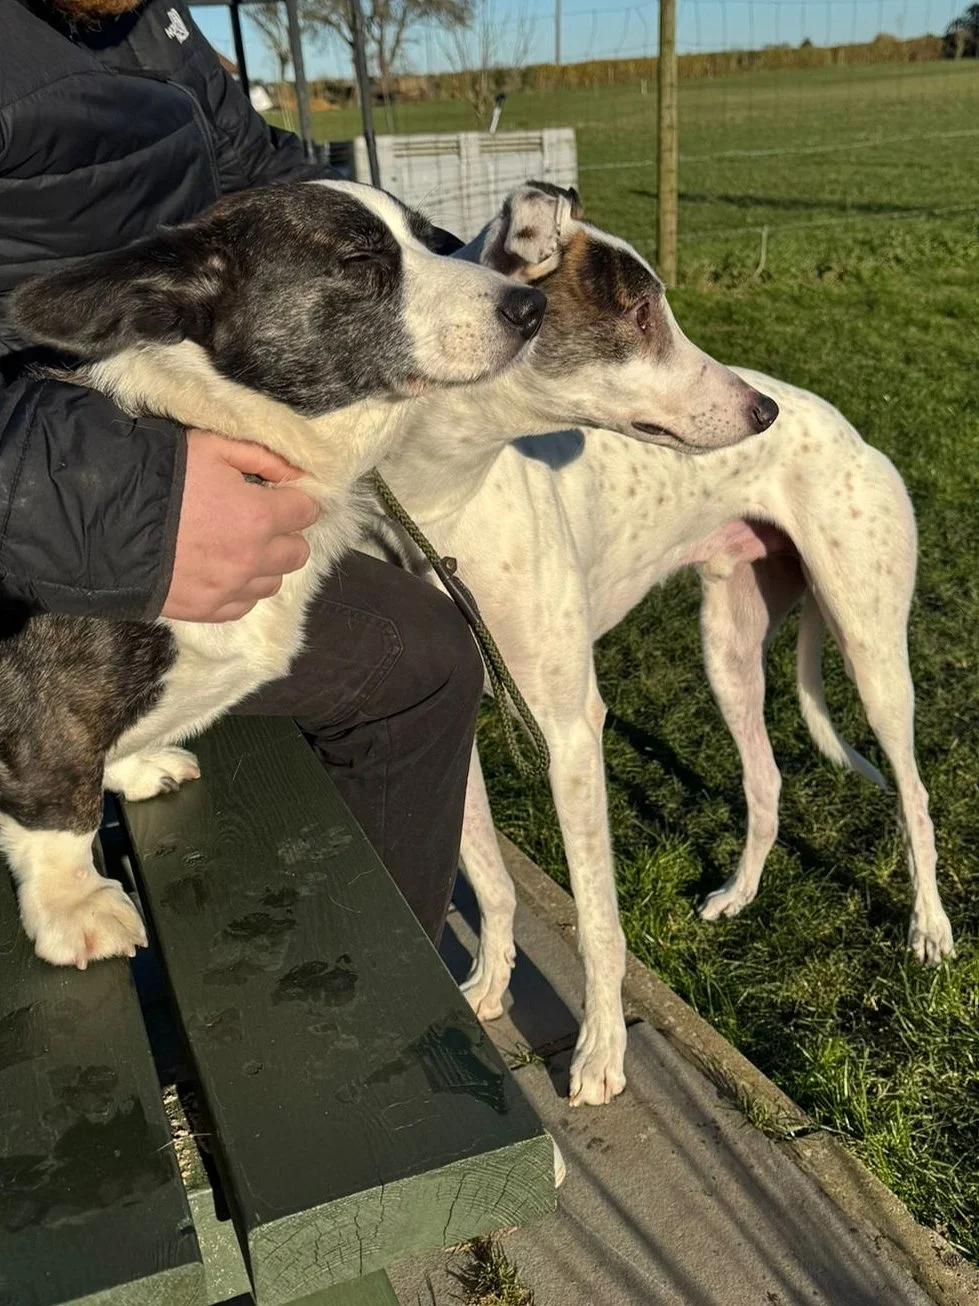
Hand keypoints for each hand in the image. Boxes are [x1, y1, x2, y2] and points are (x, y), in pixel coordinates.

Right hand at [162, 431, 319, 622]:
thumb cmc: (160, 478)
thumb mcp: (210, 447)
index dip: (295, 501)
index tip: (280, 497)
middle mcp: (252, 558)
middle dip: (284, 534)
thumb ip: (262, 457)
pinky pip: (243, 605)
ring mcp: (231, 588)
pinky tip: (220, 570)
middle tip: (258, 521)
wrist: (106, 522)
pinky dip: (239, 589)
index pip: (306, 512)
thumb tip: (298, 472)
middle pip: (297, 552)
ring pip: (273, 582)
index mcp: (259, 516)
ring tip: (236, 547)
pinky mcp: (208, 609)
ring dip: (264, 565)